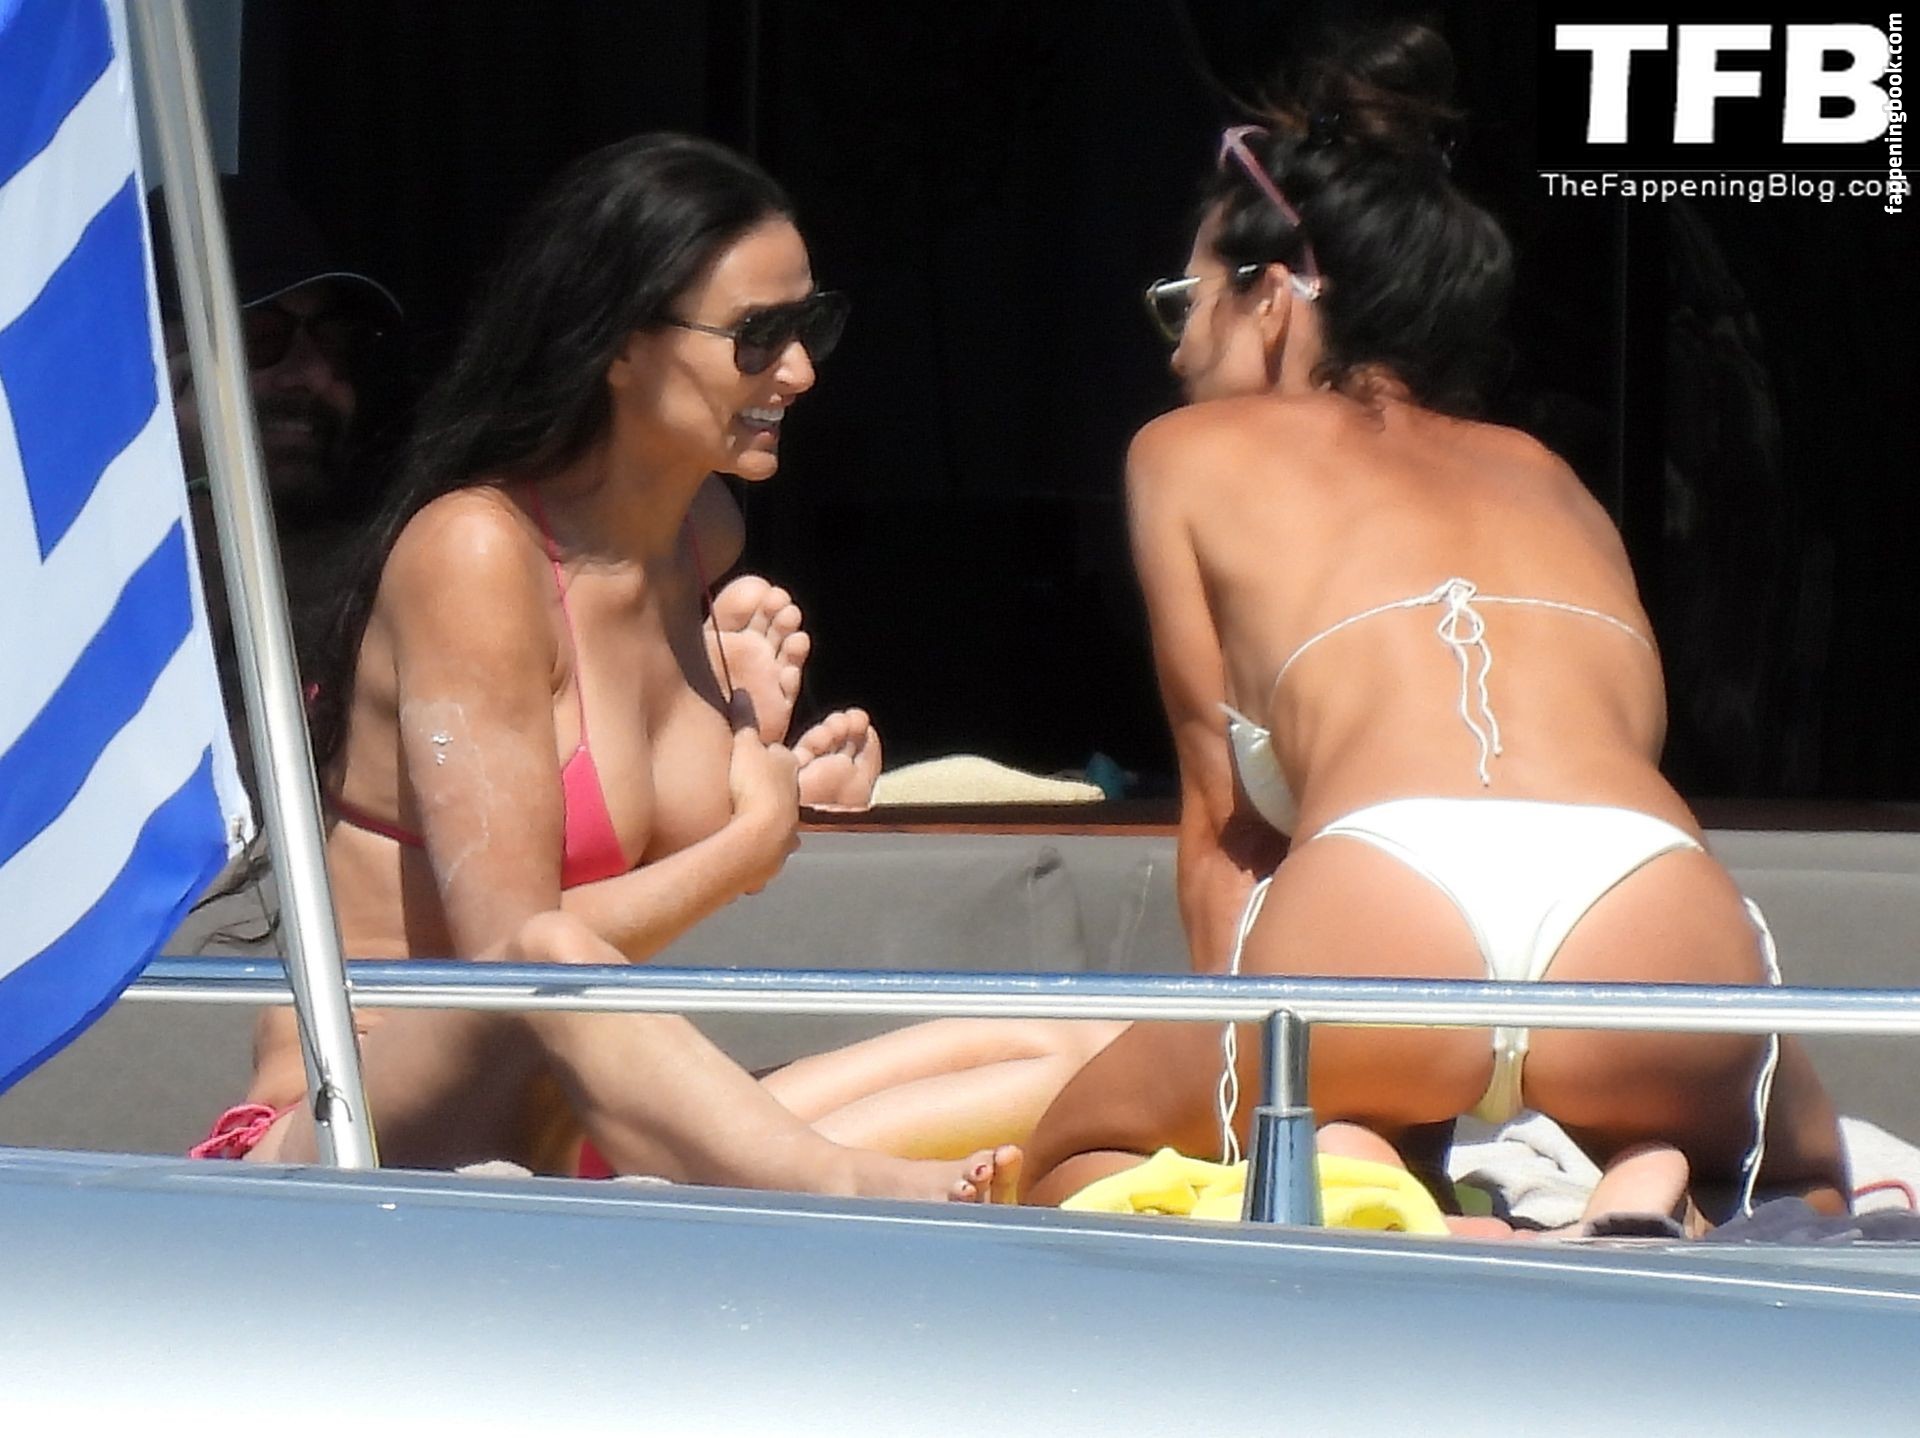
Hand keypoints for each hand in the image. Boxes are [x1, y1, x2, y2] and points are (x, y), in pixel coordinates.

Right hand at [728, 691, 799, 890]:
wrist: (762, 834)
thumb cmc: (755, 784)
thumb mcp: (745, 746)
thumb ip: (744, 720)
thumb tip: (742, 693)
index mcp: (789, 767)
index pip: (780, 757)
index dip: (766, 757)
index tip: (752, 759)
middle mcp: (795, 796)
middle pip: (783, 788)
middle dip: (770, 789)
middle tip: (751, 791)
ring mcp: (790, 825)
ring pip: (782, 819)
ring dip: (769, 819)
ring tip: (752, 821)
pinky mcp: (779, 851)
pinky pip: (772, 845)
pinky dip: (766, 844)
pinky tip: (756, 848)